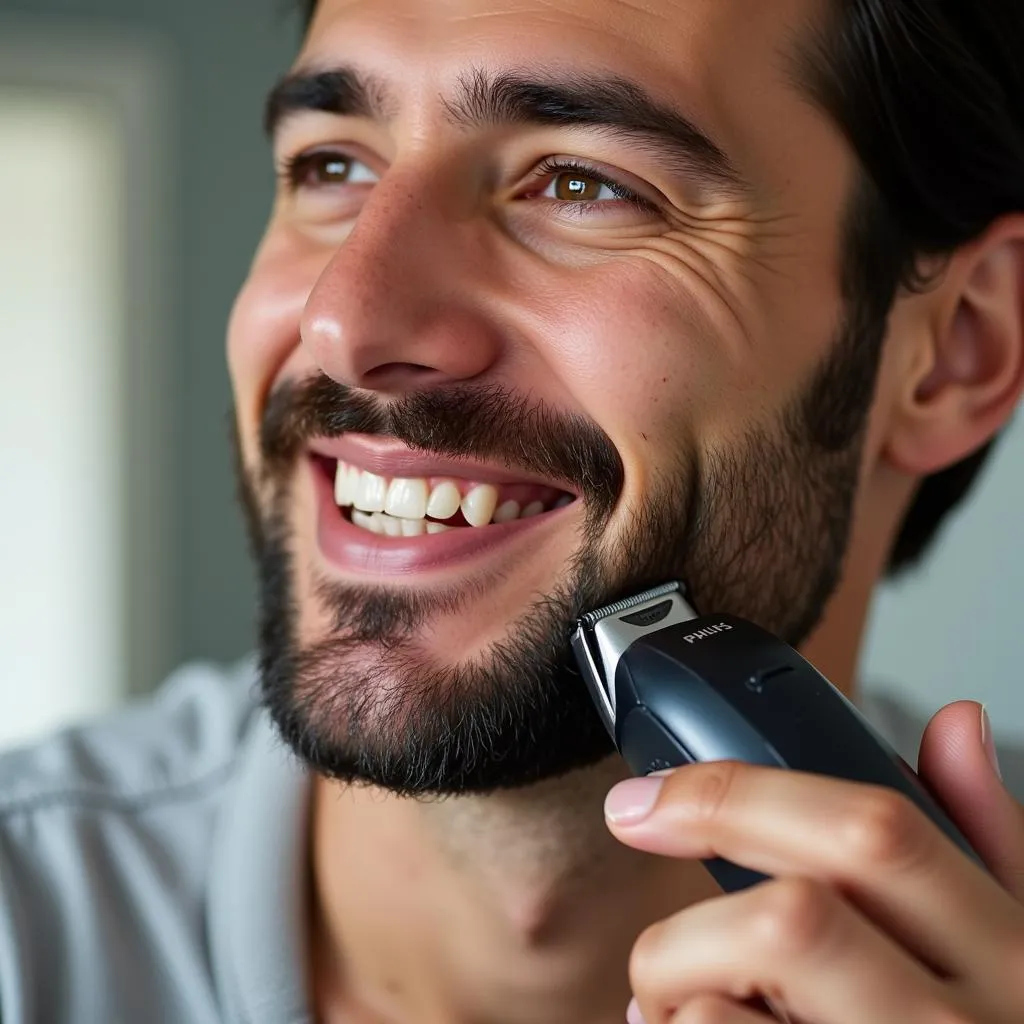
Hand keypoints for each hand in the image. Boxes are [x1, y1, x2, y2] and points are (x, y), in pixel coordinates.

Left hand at [605, 700, 1023, 1023]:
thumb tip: (956, 723)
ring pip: (720, 1015)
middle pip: (787, 920)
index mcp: (1014, 957)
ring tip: (678, 1015)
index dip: (736, 793)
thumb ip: (989, 838)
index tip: (647, 799)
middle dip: (691, 926)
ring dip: (667, 1004)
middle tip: (663, 952)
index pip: (873, 831)